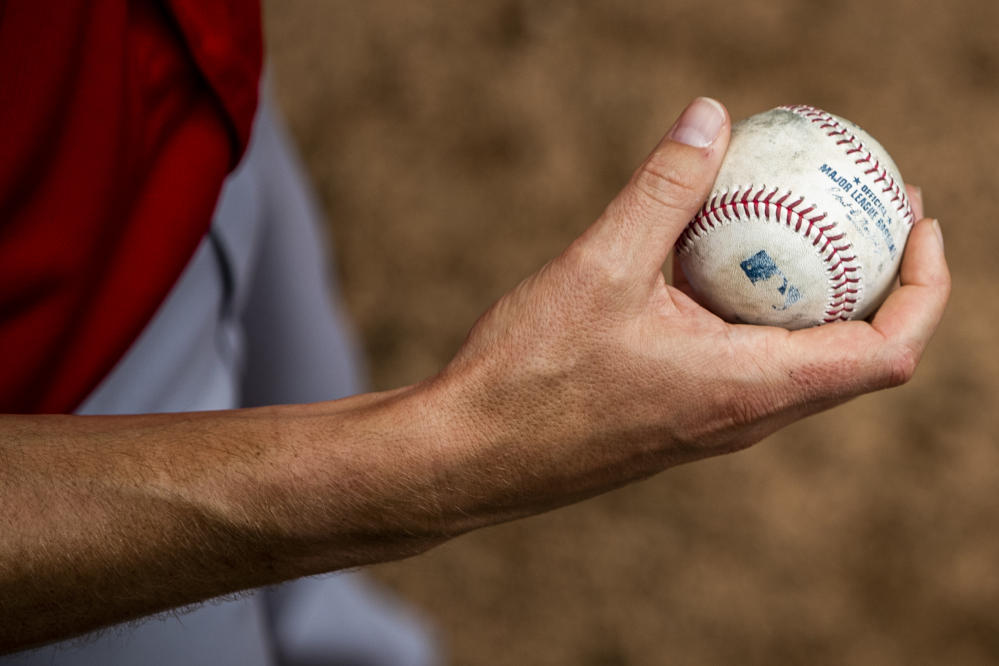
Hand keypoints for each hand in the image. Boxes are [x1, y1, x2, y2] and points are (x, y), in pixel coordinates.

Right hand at [428, 98, 949, 529]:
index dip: (925, 286)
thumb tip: (710, 117)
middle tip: (867, 205)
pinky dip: (762, 312)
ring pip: (802, 360)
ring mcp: (713, 424)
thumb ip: (663, 191)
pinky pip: (750, 364)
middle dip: (882, 278)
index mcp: (749, 389)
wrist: (471, 455)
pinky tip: (712, 267)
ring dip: (821, 295)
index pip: (886, 351)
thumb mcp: (600, 267)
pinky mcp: (681, 419)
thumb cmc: (532, 375)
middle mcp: (745, 417)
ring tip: (798, 225)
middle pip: (856, 354)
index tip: (916, 221)